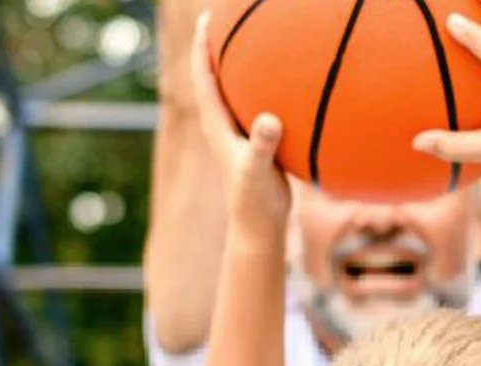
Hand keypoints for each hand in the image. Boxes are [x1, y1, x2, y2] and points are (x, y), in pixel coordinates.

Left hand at [191, 12, 289, 240]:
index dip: (202, 47)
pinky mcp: (254, 143)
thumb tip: (269, 120)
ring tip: (248, 39)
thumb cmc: (256, 203)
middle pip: (213, 77)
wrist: (259, 229)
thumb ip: (262, 145)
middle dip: (215, 46)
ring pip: (232, 91)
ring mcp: (238, 135)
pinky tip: (278, 80)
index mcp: (217, 127)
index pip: (203, 78)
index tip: (206, 19)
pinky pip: (253, 106)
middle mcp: (223, 126)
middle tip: (224, 17)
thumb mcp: (259, 173)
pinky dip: (260, 89)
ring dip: (236, 66)